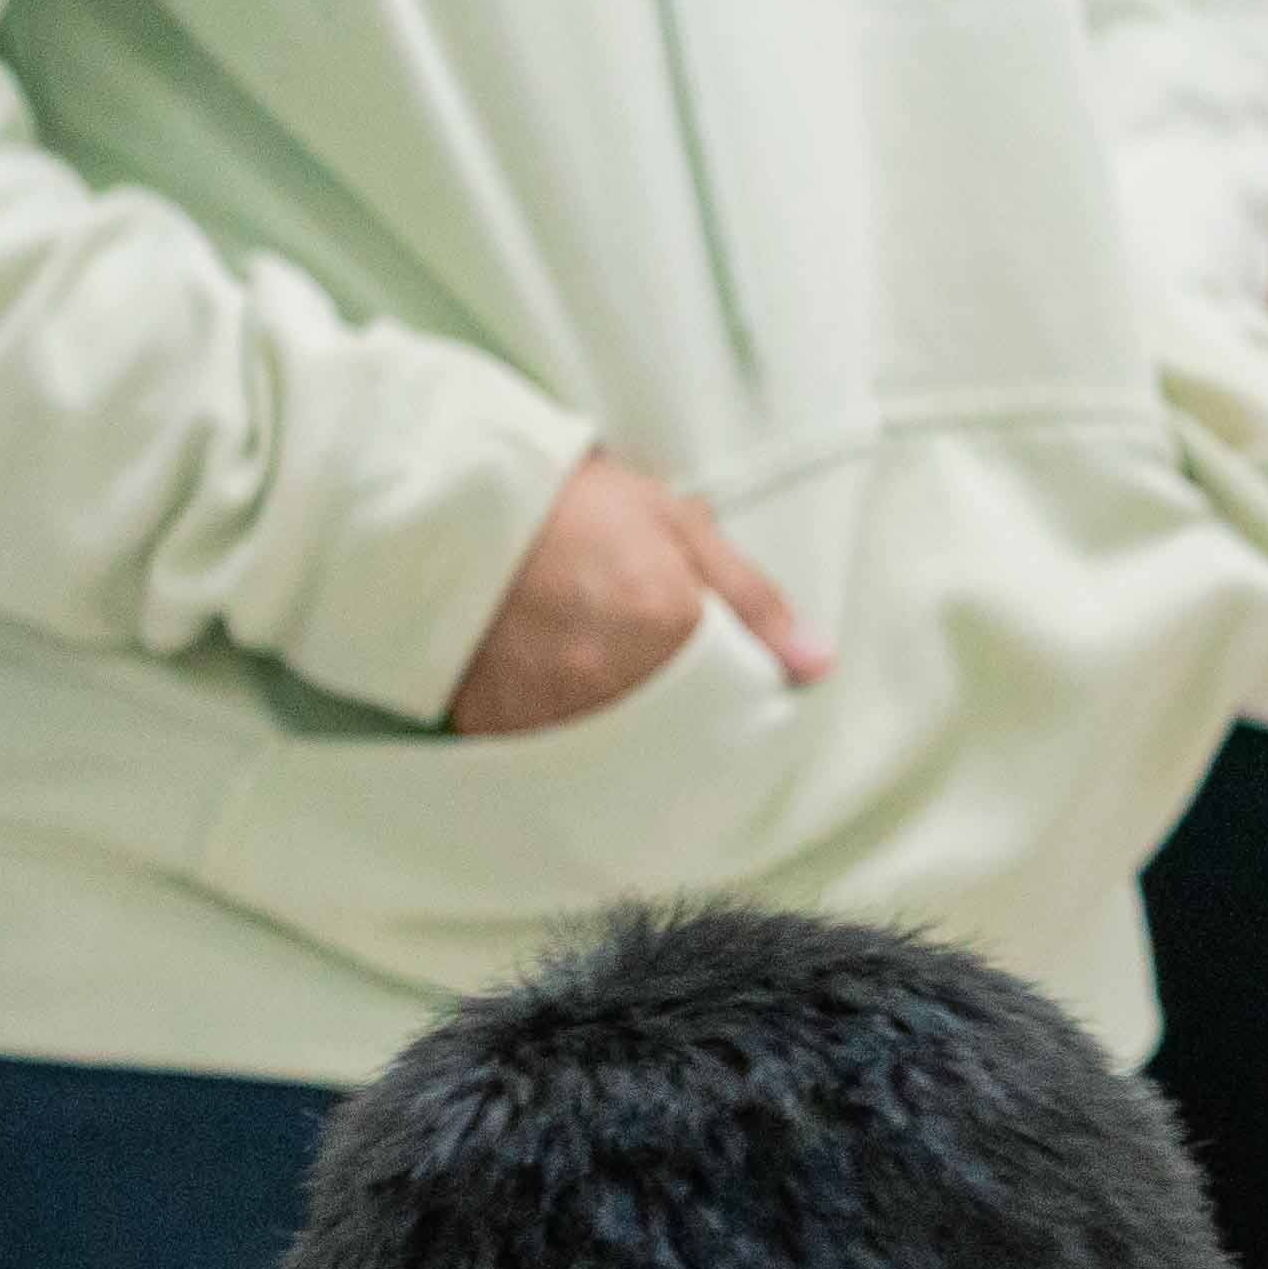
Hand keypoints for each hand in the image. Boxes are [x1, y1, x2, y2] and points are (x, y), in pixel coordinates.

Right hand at [447, 447, 823, 739]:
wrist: (450, 503)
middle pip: (682, 746)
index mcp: (667, 626)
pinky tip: (568, 714)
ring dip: (633, 750)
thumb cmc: (572, 505)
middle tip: (665, 693)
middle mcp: (613, 683)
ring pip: (622, 765)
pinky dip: (571, 751)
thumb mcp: (675, 525)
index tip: (734, 688)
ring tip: (614, 703)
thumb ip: (751, 599)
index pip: (736, 704)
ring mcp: (555, 715)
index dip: (741, 700)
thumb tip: (816, 663)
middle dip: (689, 734)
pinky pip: (555, 766)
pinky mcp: (502, 733)